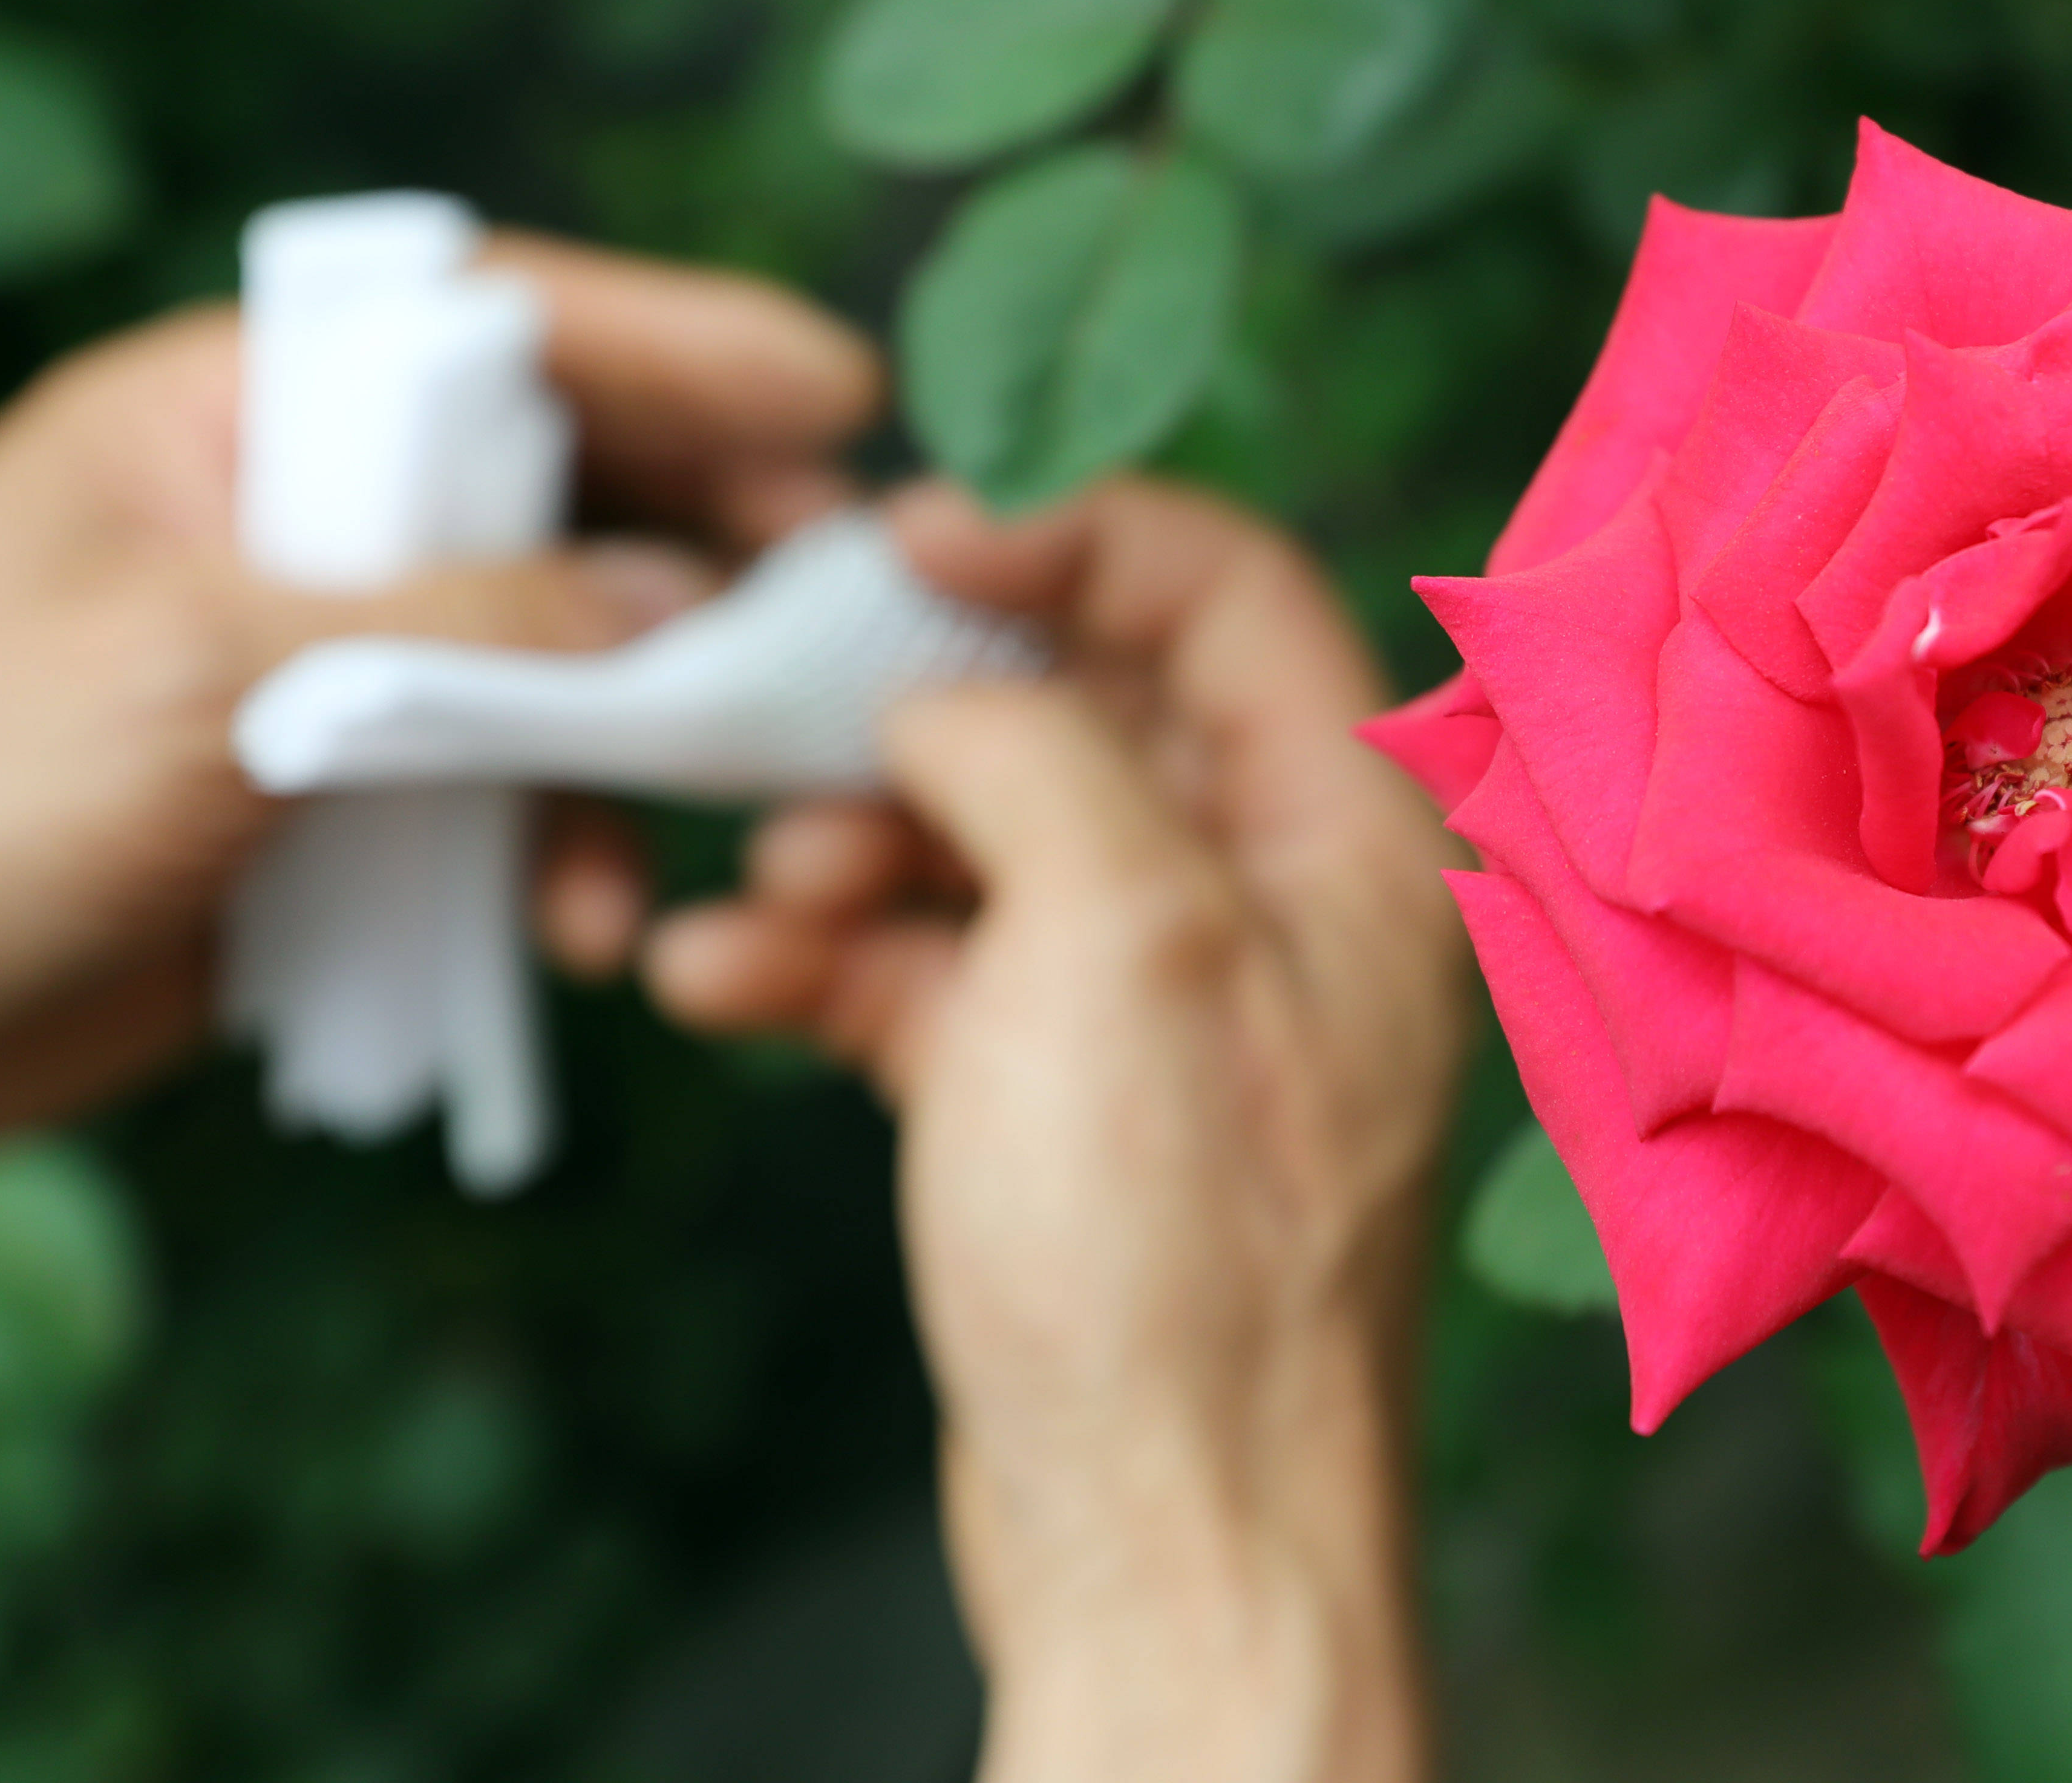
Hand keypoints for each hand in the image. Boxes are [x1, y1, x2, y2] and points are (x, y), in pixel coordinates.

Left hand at [0, 236, 877, 1181]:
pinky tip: (586, 931)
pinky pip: (506, 804)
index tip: (843, 391)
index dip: (683, 346)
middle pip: (560, 492)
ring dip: (651, 745)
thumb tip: (677, 605)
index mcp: (231, 413)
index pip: (496, 328)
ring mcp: (317, 672)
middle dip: (710, 556)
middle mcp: (294, 522)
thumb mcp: (200, 678)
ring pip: (559, 664)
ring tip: (732, 824)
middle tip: (845, 619)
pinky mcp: (327, 814)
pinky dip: (569, 856)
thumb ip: (455, 626)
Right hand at [644, 479, 1468, 1782]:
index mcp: (1351, 839)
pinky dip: (831, 969)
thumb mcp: (1120, 936)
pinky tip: (720, 988)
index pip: (1226, 593)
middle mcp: (1275, 907)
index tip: (908, 532)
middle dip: (923, 715)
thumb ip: (1039, 754)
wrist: (1159, 1539)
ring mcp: (1167, 1010)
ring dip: (851, 850)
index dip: (1069, 535)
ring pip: (991, 847)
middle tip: (781, 716)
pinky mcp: (1066, 1105)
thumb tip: (950, 692)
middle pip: (1087, 715)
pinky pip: (939, 980)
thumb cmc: (1179, 1249)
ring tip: (763, 902)